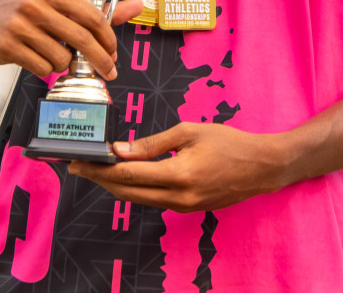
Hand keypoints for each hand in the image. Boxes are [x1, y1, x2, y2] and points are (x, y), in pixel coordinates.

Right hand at [0, 0, 141, 79]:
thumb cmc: (25, 16)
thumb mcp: (57, 6)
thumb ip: (95, 11)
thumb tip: (137, 6)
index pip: (92, 16)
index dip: (108, 39)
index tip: (113, 53)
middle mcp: (35, 4)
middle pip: (81, 39)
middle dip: (99, 60)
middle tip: (107, 72)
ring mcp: (19, 25)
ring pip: (61, 58)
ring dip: (63, 65)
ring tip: (52, 56)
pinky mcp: (7, 45)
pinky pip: (41, 68)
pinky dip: (45, 70)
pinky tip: (36, 60)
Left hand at [68, 123, 293, 211]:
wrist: (262, 167)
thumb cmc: (229, 143)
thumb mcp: (190, 132)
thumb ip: (153, 143)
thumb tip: (121, 149)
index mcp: (180, 176)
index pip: (129, 176)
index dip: (101, 170)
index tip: (80, 162)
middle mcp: (180, 198)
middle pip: (128, 193)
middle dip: (101, 180)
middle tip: (79, 166)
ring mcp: (184, 208)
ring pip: (139, 200)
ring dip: (115, 186)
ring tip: (96, 170)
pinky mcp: (188, 209)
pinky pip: (153, 201)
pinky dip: (135, 190)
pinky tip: (125, 177)